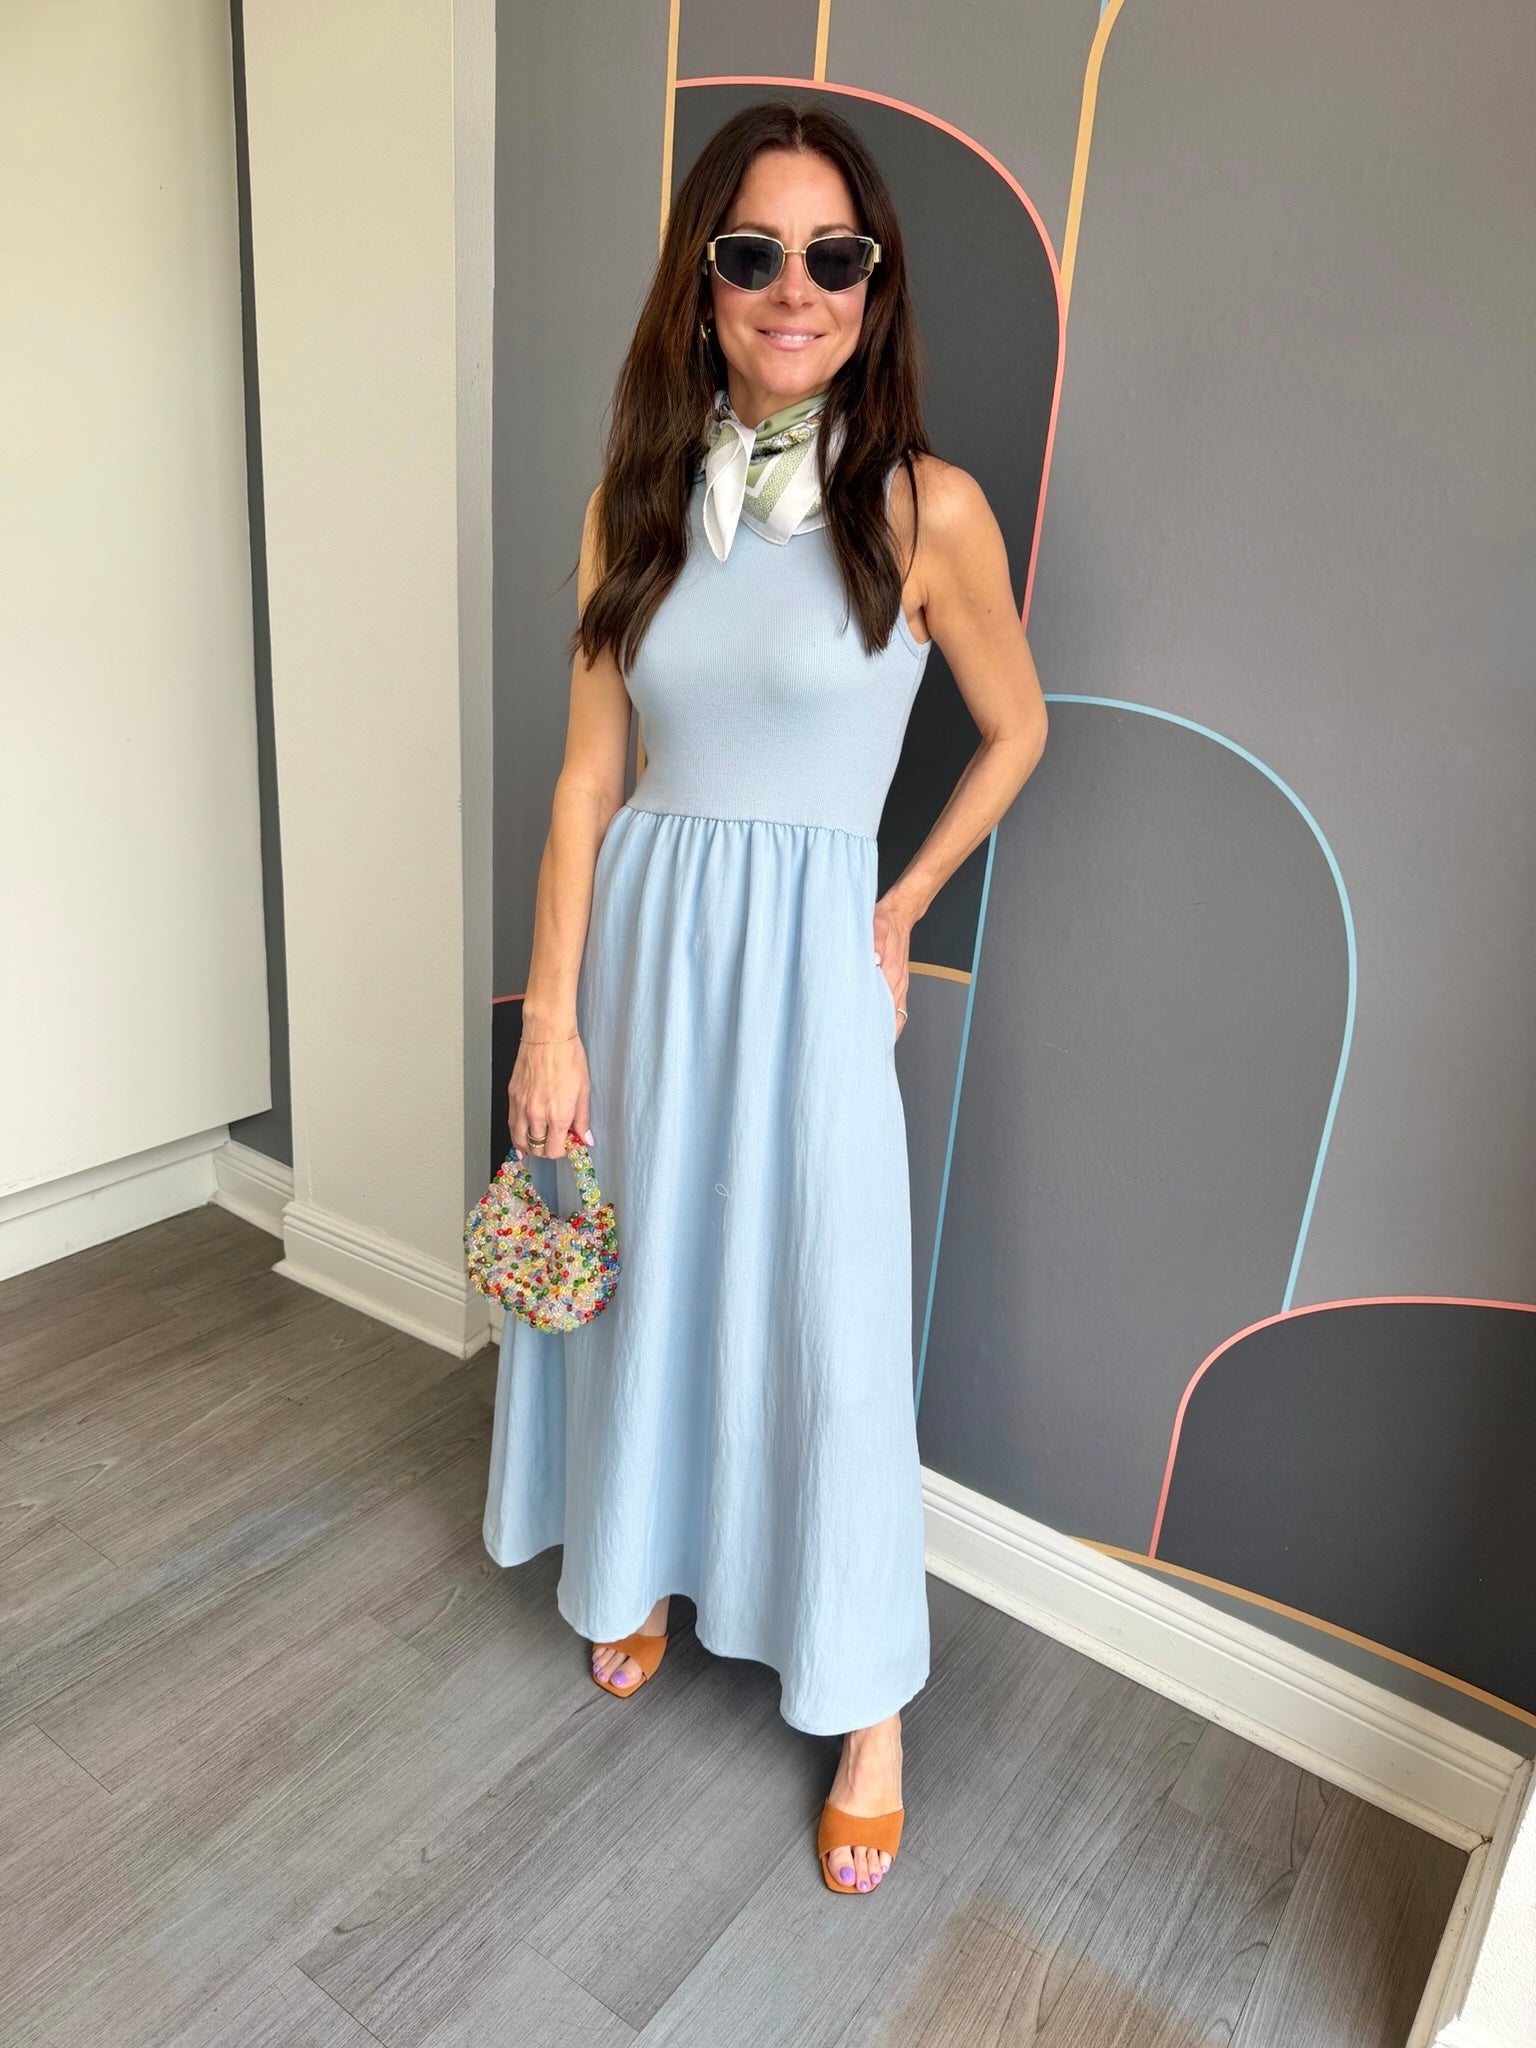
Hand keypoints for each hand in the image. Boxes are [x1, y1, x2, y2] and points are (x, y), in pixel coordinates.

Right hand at [509, 1025, 592, 1159]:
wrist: (547, 1035)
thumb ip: (583, 1119)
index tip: (567, 1144)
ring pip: (519, 1140)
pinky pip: (511, 1124)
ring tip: (538, 1142)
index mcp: (557, 1116)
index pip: (554, 1151)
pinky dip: (517, 1133)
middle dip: (547, 1150)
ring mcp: (521, 1106)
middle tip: (555, 1141)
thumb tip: (585, 1138)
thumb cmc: (568, 1057)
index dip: (562, 1152)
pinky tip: (523, 1134)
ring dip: (529, 1146)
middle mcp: (536, 1115)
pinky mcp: (512, 1096)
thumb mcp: (584, 1090)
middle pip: (537, 1149)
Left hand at [873, 899, 912, 1040]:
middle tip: (864, 1051)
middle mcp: (898, 983)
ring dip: (886, 1030)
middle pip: (892, 1018)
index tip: (867, 1042)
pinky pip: (897, 1007)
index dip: (879, 1027)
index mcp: (892, 973)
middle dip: (880, 1036)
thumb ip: (875, 942)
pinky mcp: (898, 981)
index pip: (887, 1008)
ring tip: (871, 1046)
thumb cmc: (884, 920)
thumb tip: (874, 959)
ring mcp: (900, 984)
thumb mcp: (876, 925)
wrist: (900, 914)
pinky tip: (881, 1028)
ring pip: (896, 1015)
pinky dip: (891, 1020)